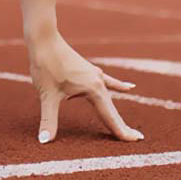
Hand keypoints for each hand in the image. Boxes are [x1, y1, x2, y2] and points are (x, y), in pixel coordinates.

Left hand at [27, 31, 143, 144]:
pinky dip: (117, 86)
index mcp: (93, 89)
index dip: (120, 131)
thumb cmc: (45, 65)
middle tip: (136, 138)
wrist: (44, 38)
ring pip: (108, 98)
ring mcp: (94, 74)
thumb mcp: (47, 95)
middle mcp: (98, 81)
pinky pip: (107, 81)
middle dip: (121, 125)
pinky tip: (129, 88)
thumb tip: (44, 141)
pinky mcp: (88, 70)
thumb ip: (48, 119)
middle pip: (112, 109)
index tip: (134, 141)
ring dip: (116, 113)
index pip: (109, 116)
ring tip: (126, 125)